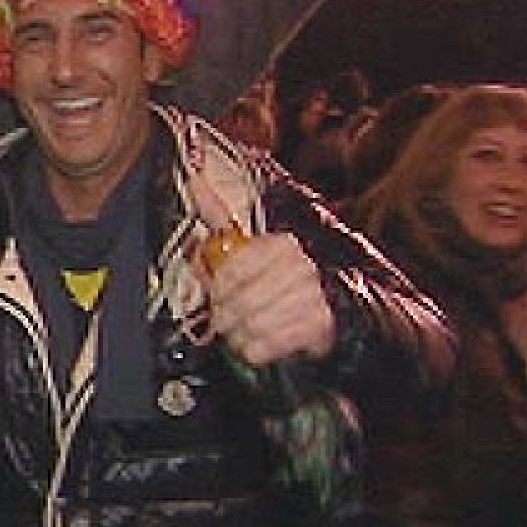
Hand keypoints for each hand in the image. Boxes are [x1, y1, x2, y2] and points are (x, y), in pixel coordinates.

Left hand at [192, 172, 334, 366]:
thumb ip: (221, 216)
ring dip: (240, 334)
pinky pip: (270, 343)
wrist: (334, 309)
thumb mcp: (252, 244)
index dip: (217, 289)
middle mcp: (301, 267)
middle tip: (224, 320)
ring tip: (240, 333)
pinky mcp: (320, 326)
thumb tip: (193, 177)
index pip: (231, 272)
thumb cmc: (283, 278)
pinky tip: (256, 345)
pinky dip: (256, 349)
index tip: (215, 296)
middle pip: (240, 301)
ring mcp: (313, 297)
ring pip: (253, 324)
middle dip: (225, 316)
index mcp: (281, 245)